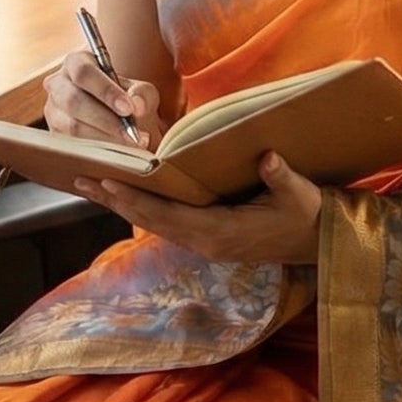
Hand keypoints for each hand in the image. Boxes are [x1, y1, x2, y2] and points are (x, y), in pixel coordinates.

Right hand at [44, 50, 163, 150]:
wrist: (120, 121)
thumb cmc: (127, 99)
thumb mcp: (140, 91)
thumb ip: (142, 94)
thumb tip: (137, 105)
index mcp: (76, 63)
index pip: (83, 72)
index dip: (105, 91)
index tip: (128, 108)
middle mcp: (58, 85)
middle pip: (73, 101)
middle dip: (106, 120)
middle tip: (133, 134)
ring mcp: (53, 112)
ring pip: (72, 127)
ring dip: (105, 138)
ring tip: (132, 145)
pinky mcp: (55, 135)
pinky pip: (73, 146)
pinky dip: (99, 151)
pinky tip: (119, 153)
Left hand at [74, 151, 322, 266]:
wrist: (320, 242)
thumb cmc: (309, 214)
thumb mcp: (300, 194)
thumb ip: (281, 176)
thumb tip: (267, 157)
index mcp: (221, 233)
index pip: (167, 216)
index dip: (135, 199)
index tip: (108, 181)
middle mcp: (205, 243)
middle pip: (150, 222)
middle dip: (115, 200)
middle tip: (80, 179)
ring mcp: (205, 244)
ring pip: (154, 224)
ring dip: (123, 206)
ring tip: (92, 185)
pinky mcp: (208, 239)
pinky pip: (167, 224)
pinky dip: (143, 209)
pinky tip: (127, 196)